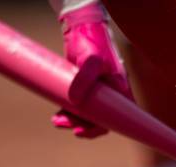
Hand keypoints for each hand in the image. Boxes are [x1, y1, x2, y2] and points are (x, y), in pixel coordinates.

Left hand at [53, 1, 132, 137]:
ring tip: (55, 120)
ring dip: (71, 120)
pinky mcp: (85, 87)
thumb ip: (83, 80)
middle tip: (59, 122)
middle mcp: (111, 93)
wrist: (81, 25)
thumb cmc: (92, 41)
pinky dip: (68, 111)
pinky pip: (79, 105)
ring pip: (87, 114)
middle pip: (97, 119)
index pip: (115, 118)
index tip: (79, 132)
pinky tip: (57, 113)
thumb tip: (73, 102)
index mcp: (119, 91)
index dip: (97, 129)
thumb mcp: (90, 61)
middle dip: (78, 125)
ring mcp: (98, 91)